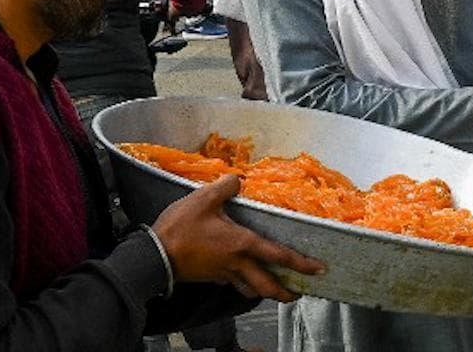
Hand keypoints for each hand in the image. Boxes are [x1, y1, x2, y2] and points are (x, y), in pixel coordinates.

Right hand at [152, 175, 324, 300]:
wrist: (154, 255)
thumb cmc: (180, 228)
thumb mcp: (204, 198)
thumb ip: (226, 186)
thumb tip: (238, 179)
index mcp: (242, 244)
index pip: (278, 255)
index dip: (301, 263)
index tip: (318, 269)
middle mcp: (237, 263)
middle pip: (267, 285)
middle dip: (285, 293)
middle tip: (298, 294)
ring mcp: (223, 274)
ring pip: (251, 289)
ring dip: (265, 291)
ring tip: (275, 288)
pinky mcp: (211, 278)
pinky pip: (234, 284)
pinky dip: (244, 284)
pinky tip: (243, 277)